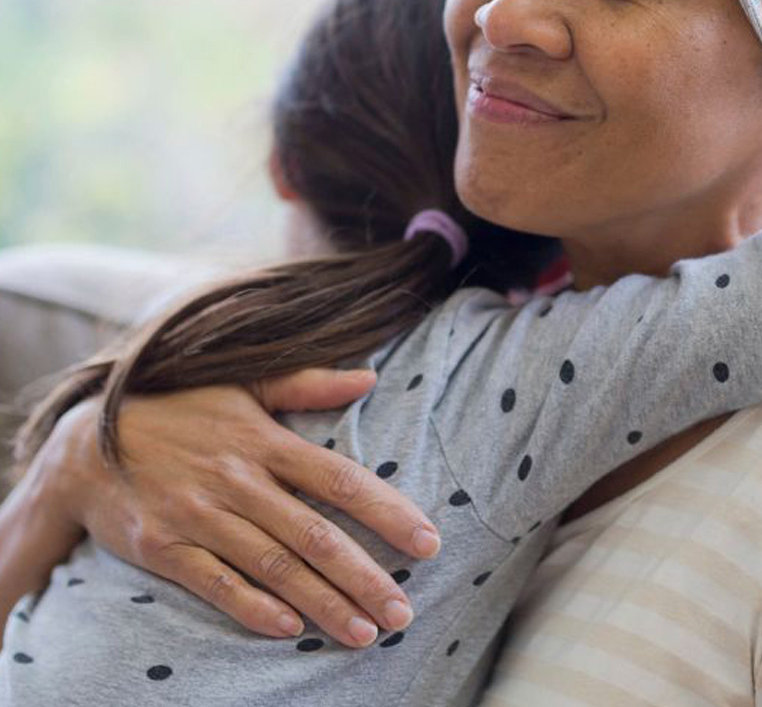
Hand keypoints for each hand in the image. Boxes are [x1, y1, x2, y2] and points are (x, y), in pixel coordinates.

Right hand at [43, 371, 441, 646]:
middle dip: (365, 577)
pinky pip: (215, 583)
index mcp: (264, 439)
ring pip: (274, 566)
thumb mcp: (243, 383)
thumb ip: (306, 382)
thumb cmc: (181, 409)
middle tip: (405, 611)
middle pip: (315, 535)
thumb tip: (369, 375)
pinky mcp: (164, 548)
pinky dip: (252, 608)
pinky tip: (291, 629)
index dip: (387, 512)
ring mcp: (199, 515)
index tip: (428, 542)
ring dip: (323, 604)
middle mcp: (237, 479)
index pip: (340, 478)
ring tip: (366, 633)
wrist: (85, 443)